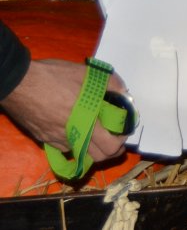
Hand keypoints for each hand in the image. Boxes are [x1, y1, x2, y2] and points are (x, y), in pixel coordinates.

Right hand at [0, 59, 127, 162]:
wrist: (17, 82)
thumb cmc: (53, 77)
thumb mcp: (85, 73)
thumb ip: (110, 83)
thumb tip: (124, 93)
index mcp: (84, 122)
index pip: (109, 148)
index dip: (121, 141)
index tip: (123, 130)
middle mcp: (70, 137)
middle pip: (97, 157)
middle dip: (110, 148)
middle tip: (114, 133)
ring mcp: (54, 140)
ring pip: (80, 153)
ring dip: (92, 145)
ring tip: (97, 128)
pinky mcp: (43, 138)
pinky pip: (65, 147)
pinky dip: (76, 141)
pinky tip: (76, 126)